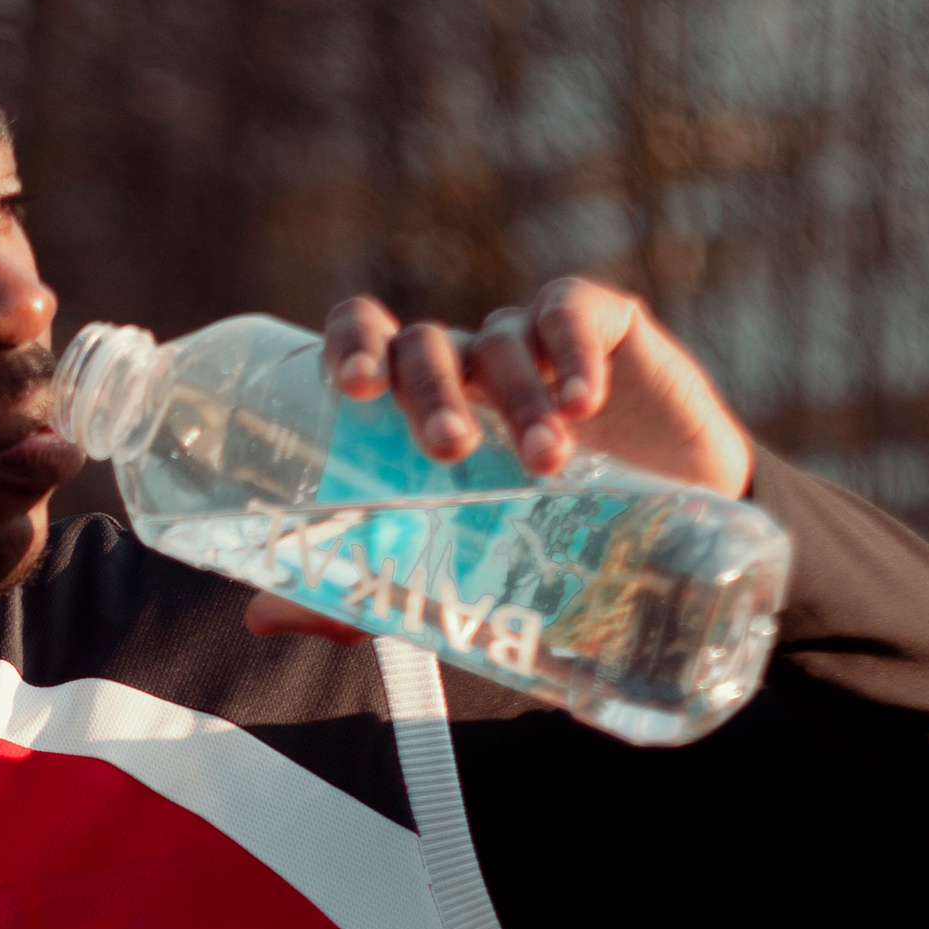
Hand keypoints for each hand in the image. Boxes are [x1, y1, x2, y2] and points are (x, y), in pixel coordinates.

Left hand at [245, 276, 755, 639]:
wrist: (670, 540)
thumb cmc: (542, 547)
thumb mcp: (450, 579)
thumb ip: (361, 594)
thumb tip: (259, 616)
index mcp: (413, 402)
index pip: (365, 339)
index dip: (349, 345)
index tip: (351, 389)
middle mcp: (466, 362)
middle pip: (424, 343)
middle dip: (429, 390)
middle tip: (449, 449)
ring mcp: (532, 339)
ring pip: (502, 341)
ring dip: (516, 399)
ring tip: (547, 463)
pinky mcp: (606, 324)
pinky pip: (573, 313)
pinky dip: (573, 352)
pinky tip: (583, 399)